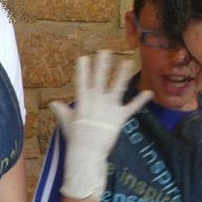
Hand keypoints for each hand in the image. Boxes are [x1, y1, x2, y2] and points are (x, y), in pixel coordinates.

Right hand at [50, 50, 152, 200]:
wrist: (86, 150)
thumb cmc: (75, 137)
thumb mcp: (65, 121)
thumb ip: (61, 110)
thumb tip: (52, 104)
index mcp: (82, 100)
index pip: (81, 81)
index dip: (83, 69)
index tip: (84, 57)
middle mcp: (96, 100)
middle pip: (99, 78)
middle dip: (102, 64)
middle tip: (105, 51)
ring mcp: (109, 107)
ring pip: (117, 87)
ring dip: (122, 74)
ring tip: (128, 62)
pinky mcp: (120, 117)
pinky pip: (132, 107)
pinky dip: (140, 100)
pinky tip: (149, 93)